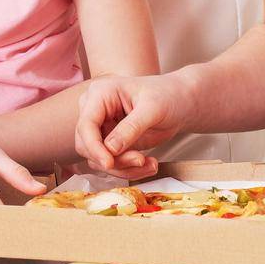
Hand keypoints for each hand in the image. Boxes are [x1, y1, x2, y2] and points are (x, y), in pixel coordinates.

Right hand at [74, 74, 192, 176]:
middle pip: (87, 145)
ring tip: (150, 164)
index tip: (109, 164)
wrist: (178, 103)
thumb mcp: (153, 109)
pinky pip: (111, 163)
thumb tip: (110, 149)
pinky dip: (129, 169)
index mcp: (100, 93)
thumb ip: (131, 127)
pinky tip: (149, 164)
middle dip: (113, 160)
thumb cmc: (167, 96)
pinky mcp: (110, 143)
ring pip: (97, 159)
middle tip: (141, 160)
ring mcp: (101, 127)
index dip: (94, 147)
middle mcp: (95, 110)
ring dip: (123, 168)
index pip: (86, 125)